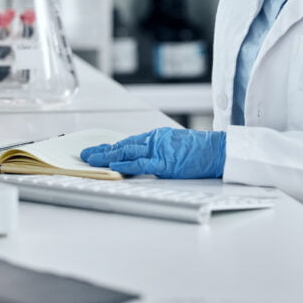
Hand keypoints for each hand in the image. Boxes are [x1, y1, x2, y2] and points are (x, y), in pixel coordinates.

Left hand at [80, 128, 225, 178]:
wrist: (218, 151)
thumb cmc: (200, 152)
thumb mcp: (175, 148)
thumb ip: (157, 154)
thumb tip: (142, 163)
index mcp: (156, 137)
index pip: (127, 142)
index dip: (109, 146)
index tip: (95, 150)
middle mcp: (155, 141)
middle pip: (122, 145)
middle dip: (101, 150)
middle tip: (84, 154)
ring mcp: (160, 150)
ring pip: (127, 152)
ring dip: (106, 156)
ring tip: (90, 159)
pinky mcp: (166, 162)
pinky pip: (142, 163)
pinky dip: (127, 164)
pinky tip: (114, 164)